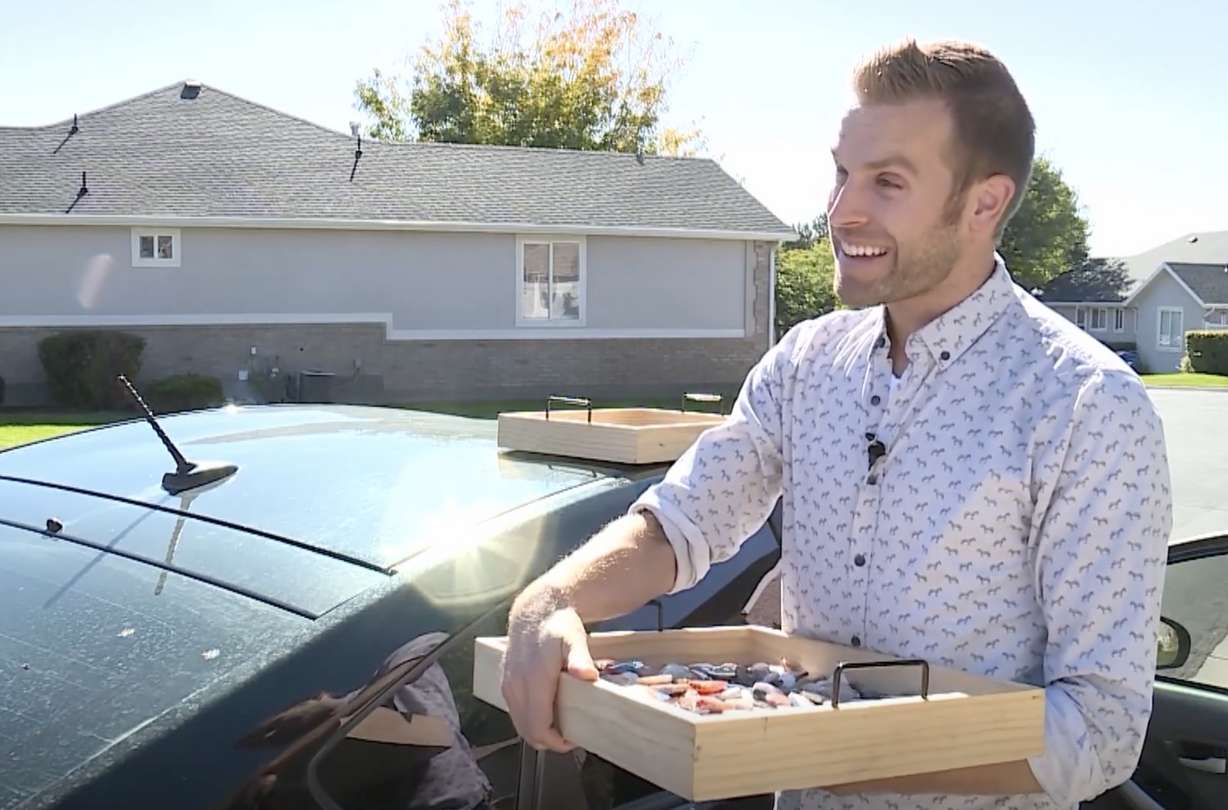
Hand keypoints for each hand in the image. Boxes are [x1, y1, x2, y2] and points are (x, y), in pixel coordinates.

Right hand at [501, 598, 598, 752]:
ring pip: (520, 724)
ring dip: (538, 730)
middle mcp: (516, 685)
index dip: (555, 742)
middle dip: (549, 740)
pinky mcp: (505, 683)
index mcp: (533, 680)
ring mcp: (508, 685)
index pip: (538, 727)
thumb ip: (580, 658)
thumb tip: (587, 675)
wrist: (536, 610)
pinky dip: (529, 719)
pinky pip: (515, 712)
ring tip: (561, 723)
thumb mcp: (575, 638)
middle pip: (527, 731)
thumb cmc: (558, 625)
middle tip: (571, 734)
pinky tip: (546, 711)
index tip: (574, 740)